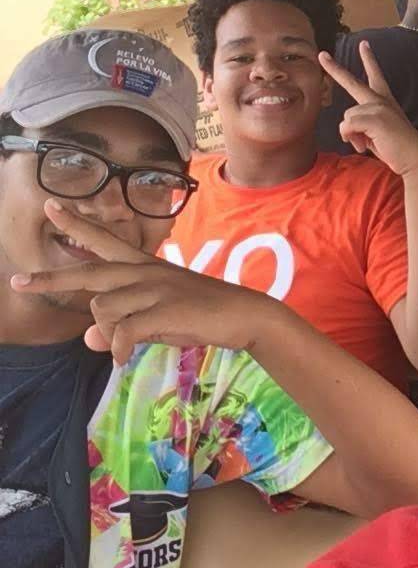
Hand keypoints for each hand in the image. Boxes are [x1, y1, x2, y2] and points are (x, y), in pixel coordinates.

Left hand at [10, 200, 278, 362]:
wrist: (245, 315)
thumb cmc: (203, 315)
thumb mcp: (158, 319)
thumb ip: (123, 325)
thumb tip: (88, 339)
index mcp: (146, 267)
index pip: (106, 241)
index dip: (77, 227)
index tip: (51, 208)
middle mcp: (146, 272)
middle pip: (90, 272)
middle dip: (51, 277)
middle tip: (18, 282)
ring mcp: (155, 289)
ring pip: (103, 308)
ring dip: (106, 332)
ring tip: (122, 347)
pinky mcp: (163, 310)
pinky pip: (122, 332)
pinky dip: (118, 349)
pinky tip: (124, 359)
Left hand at [319, 41, 417, 177]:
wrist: (414, 158)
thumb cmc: (396, 149)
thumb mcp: (376, 134)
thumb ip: (362, 126)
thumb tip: (346, 130)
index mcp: (384, 101)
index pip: (375, 76)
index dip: (369, 59)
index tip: (364, 44)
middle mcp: (381, 100)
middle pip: (352, 82)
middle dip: (335, 69)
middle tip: (321, 55)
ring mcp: (378, 107)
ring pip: (347, 117)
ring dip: (352, 135)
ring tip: (367, 144)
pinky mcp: (375, 117)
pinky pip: (347, 126)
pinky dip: (351, 138)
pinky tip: (365, 146)